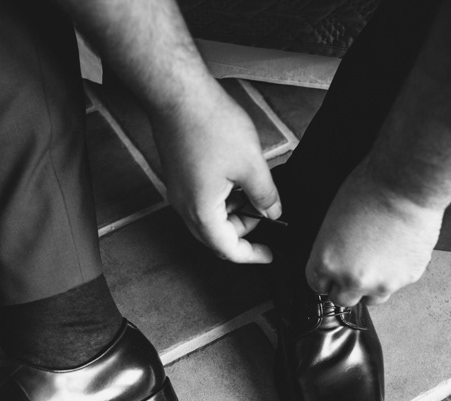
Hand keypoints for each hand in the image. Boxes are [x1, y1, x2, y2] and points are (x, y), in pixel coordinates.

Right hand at [150, 81, 281, 262]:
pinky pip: (201, 201)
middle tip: (266, 214)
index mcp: (202, 212)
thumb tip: (273, 212)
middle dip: (243, 233)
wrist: (177, 95)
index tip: (270, 254)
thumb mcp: (251, 165)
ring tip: (254, 191)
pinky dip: (221, 200)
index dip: (252, 255)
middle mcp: (185, 208)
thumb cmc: (210, 125)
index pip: (228, 250)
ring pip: (208, 219)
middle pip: (216, 238)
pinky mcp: (178, 177)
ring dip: (233, 214)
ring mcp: (179, 192)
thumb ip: (265, 195)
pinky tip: (236, 178)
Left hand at [305, 161, 444, 305]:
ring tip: (377, 262)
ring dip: (371, 286)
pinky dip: (396, 273)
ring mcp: (382, 282)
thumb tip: (335, 259)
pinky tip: (396, 252)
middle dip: (346, 286)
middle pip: (342, 299)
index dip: (325, 278)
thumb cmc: (369, 190)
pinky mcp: (407, 278)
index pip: (317, 286)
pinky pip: (397, 285)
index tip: (331, 275)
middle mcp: (352, 278)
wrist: (406, 185)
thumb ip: (331, 249)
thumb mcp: (332, 220)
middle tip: (354, 268)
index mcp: (326, 262)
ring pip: (372, 299)